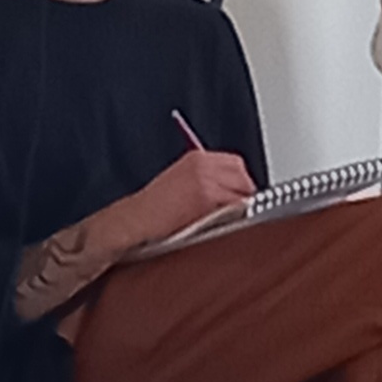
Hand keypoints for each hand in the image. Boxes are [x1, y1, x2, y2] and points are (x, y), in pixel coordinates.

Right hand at [125, 148, 256, 245]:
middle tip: (241, 208)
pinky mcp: (207, 198)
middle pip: (242, 174)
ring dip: (240, 206)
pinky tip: (224, 223)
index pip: (235, 163)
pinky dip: (235, 217)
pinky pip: (235, 207)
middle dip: (244, 192)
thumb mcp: (179, 181)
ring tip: (231, 218)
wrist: (137, 218)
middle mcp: (203, 165)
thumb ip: (204, 179)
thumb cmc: (153, 207)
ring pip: (242, 192)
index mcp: (196, 158)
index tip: (241, 192)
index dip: (240, 180)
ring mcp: (206, 180)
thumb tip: (230, 190)